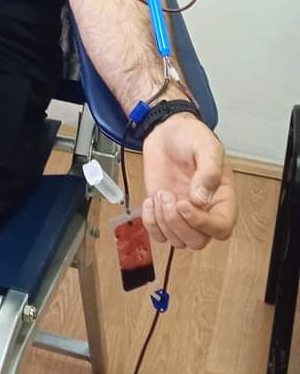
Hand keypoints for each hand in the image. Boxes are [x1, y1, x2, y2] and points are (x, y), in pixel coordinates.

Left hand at [140, 114, 237, 248]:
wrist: (166, 131)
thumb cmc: (190, 136)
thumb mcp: (206, 146)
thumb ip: (209, 171)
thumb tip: (201, 198)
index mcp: (222, 197)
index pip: (221, 227)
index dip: (203, 224)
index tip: (185, 203)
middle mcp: (204, 210)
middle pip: (198, 241)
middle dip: (178, 224)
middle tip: (168, 196)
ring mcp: (182, 213)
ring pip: (178, 241)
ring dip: (163, 222)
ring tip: (161, 194)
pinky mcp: (163, 211)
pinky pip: (158, 234)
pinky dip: (150, 223)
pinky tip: (150, 200)